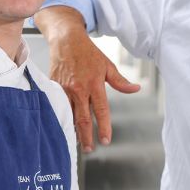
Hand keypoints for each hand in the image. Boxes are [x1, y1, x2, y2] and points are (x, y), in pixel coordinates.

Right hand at [44, 18, 139, 151]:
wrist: (66, 40)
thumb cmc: (87, 53)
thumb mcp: (107, 65)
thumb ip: (120, 82)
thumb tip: (135, 89)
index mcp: (94, 84)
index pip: (101, 111)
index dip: (104, 127)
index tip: (106, 140)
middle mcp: (78, 88)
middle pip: (83, 118)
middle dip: (87, 136)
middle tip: (90, 149)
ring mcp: (64, 89)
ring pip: (68, 114)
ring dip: (73, 130)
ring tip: (77, 142)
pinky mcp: (53, 87)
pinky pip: (57, 106)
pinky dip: (60, 118)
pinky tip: (63, 127)